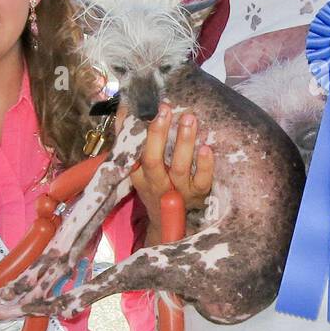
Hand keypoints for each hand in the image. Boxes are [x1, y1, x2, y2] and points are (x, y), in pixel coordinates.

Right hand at [117, 103, 212, 231]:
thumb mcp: (137, 166)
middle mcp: (156, 183)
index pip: (134, 154)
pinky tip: (206, 147)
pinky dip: (204, 164)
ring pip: (179, 168)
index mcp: (138, 175)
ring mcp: (177, 190)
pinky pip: (201, 180)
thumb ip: (129, 136)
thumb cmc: (154, 184)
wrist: (168, 223)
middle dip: (158, 134)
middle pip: (153, 160)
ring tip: (188, 119)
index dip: (140, 132)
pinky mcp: (197, 194)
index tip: (147, 110)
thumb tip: (123, 107)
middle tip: (166, 110)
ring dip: (183, 142)